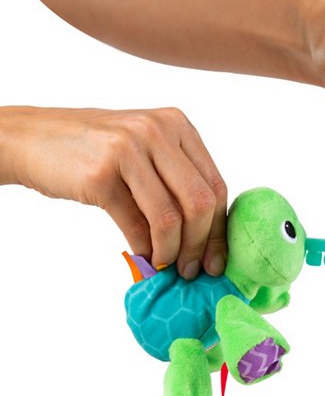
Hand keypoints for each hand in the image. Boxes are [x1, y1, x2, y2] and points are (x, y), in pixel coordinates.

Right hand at [0, 106, 226, 278]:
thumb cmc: (96, 149)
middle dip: (201, 245)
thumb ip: (177, 179)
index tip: (217, 259)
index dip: (219, 229)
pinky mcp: (101, 174)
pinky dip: (145, 249)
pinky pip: (136, 225)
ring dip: (172, 252)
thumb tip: (206, 237)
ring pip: (171, 218)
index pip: (216, 185)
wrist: (33, 138)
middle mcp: (158, 131)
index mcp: (177, 125)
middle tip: (194, 270)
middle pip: (200, 202)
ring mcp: (129, 149)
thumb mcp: (146, 149)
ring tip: (167, 266)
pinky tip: (144, 256)